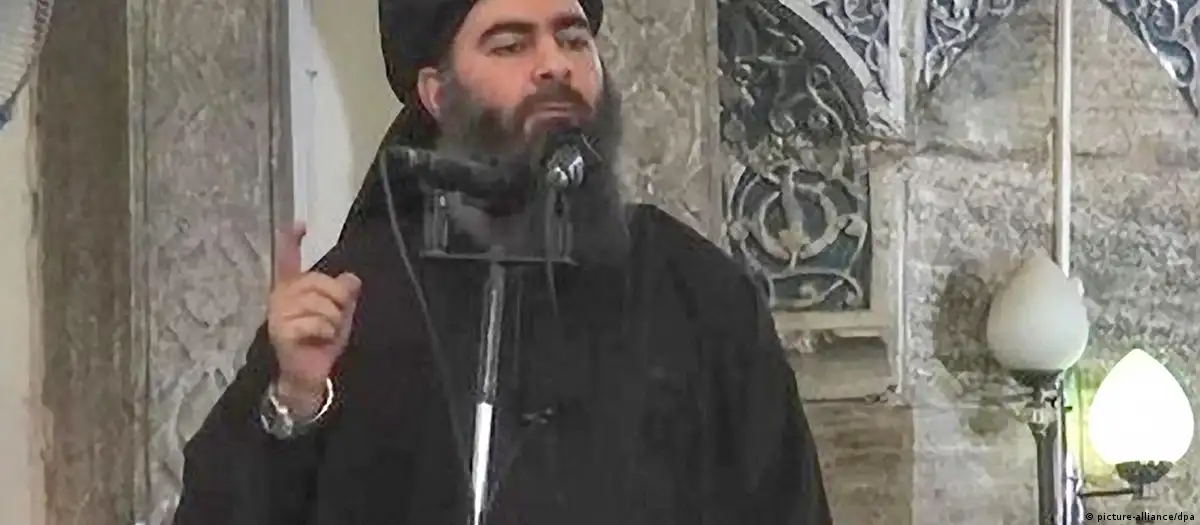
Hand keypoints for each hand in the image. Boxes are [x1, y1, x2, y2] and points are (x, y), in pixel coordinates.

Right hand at [267, 222, 361, 416]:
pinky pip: (316, 322)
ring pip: (320, 303)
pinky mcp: (280, 330)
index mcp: (292, 287)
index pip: (289, 259)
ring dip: (334, 320)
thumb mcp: (340, 314)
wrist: (310, 374)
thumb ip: (344, 294)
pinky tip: (319, 340)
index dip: (292, 240)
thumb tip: (352, 278)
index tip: (300, 224)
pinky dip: (326, 332)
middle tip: (335, 320)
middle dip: (338, 300)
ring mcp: (278, 313)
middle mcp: (280, 295)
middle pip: (320, 281)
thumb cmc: (321, 342)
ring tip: (326, 332)